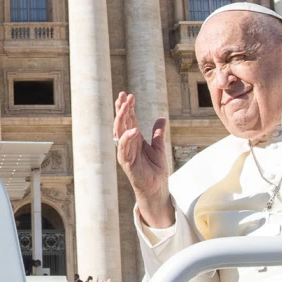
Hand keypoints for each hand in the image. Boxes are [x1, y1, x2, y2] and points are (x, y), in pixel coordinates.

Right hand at [113, 91, 173, 226]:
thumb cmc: (156, 169)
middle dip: (122, 109)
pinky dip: (128, 139)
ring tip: (126, 106)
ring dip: (122, 119)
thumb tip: (161, 118)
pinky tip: (133, 130)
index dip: (128, 107)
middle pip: (122, 123)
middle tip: (123, 95)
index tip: (129, 94)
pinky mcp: (127, 163)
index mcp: (134, 140)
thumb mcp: (159, 148)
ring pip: (120, 133)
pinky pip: (125, 149)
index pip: (129, 120)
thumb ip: (158, 134)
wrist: (157, 187)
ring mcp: (126, 153)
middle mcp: (127, 144)